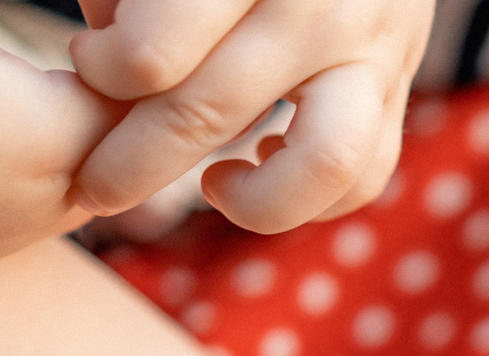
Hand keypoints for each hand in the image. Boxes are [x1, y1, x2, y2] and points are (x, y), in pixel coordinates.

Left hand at [68, 0, 430, 234]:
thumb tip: (103, 63)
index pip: (155, 55)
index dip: (106, 74)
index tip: (90, 64)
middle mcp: (318, 4)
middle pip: (209, 112)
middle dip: (134, 164)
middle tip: (97, 182)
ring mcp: (372, 48)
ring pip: (321, 164)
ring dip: (253, 202)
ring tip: (212, 187)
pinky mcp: (398, 84)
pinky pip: (364, 174)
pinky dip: (313, 196)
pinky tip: (261, 162)